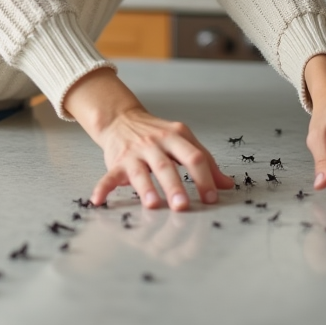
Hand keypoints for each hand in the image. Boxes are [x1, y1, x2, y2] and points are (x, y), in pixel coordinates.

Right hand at [64, 69, 233, 210]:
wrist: (122, 118)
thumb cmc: (157, 133)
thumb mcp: (183, 141)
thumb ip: (205, 160)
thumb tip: (227, 184)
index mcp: (176, 137)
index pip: (193, 156)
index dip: (204, 178)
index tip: (211, 198)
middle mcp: (154, 143)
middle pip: (166, 165)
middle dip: (175, 186)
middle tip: (183, 206)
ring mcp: (134, 153)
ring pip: (140, 171)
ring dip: (145, 188)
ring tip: (152, 205)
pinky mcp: (116, 161)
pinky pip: (108, 175)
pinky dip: (103, 188)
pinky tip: (98, 200)